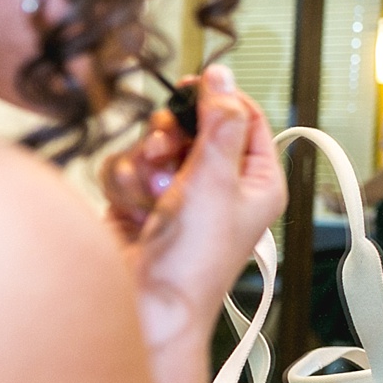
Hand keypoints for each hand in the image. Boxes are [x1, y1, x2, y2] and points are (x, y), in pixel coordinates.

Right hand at [120, 64, 286, 348]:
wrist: (145, 304)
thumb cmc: (193, 258)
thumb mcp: (215, 181)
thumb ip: (219, 124)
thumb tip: (224, 78)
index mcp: (256, 179)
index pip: (246, 119)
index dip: (220, 98)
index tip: (193, 84)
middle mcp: (221, 185)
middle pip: (192, 127)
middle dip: (171, 139)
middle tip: (166, 154)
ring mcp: (179, 194)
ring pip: (153, 146)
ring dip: (147, 168)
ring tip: (154, 199)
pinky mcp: (142, 203)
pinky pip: (128, 169)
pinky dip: (127, 186)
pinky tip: (135, 212)